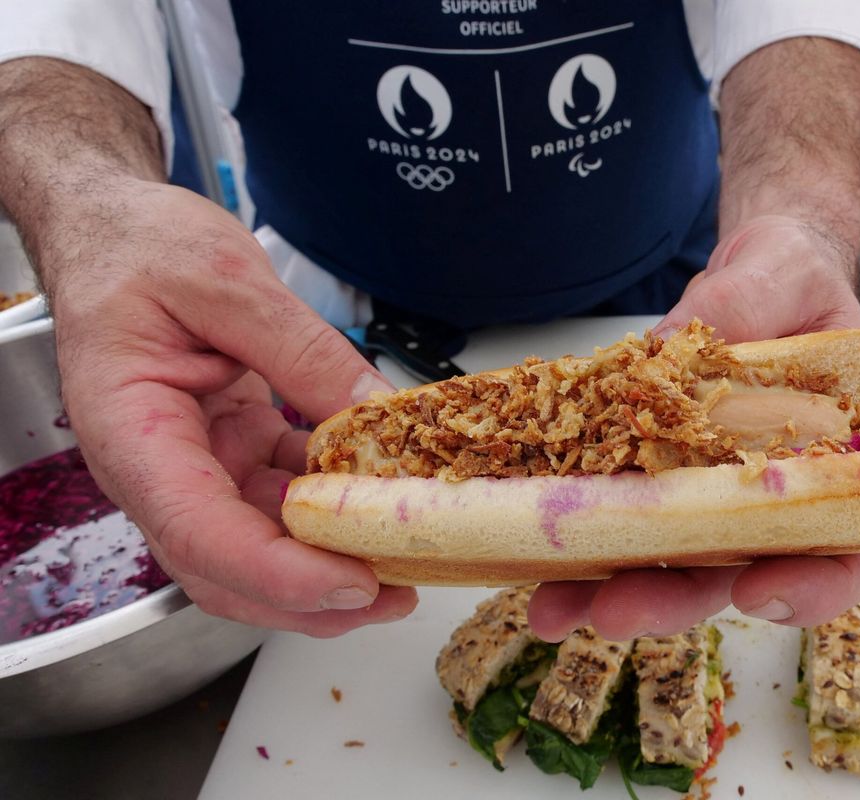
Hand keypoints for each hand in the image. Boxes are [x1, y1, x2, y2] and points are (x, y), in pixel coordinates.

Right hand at [49, 179, 414, 635]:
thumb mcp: (229, 284)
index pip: (200, 532)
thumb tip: (375, 414)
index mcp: (132, 430)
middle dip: (312, 597)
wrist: (117, 234)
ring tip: (405, 556)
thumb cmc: (141, 250)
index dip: (279, 574)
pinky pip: (285, 500)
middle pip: (229, 568)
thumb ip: (305, 353)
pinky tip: (383, 499)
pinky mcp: (233, 453)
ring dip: (328, 563)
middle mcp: (159, 467)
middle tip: (398, 593)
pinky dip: (334, 510)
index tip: (351, 584)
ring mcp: (198, 466)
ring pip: (260, 547)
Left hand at [528, 215, 859, 640]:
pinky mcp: (660, 484)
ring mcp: (716, 498)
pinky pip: (626, 524)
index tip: (758, 592)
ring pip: (676, 567)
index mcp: (842, 460)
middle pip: (743, 574)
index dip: (814, 584)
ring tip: (551, 609)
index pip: (852, 545)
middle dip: (676, 601)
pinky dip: (583, 549)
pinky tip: (536, 564)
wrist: (754, 279)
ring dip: (615, 592)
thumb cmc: (793, 280)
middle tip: (616, 612)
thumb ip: (742, 309)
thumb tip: (662, 349)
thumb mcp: (782, 277)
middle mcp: (779, 497)